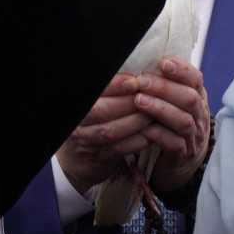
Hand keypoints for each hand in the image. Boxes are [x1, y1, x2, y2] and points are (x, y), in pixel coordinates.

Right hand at [55, 73, 157, 192]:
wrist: (77, 158)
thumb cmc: (90, 122)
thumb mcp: (95, 104)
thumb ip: (108, 92)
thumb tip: (133, 75)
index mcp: (78, 107)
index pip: (95, 93)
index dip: (114, 86)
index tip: (133, 81)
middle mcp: (77, 124)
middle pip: (102, 111)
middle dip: (129, 102)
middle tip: (150, 95)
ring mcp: (87, 143)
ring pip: (113, 130)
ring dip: (136, 120)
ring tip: (155, 111)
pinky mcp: (101, 158)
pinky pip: (122, 148)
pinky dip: (138, 139)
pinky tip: (153, 131)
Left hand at [136, 58, 212, 195]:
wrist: (184, 160)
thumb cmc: (173, 122)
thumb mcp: (175, 100)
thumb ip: (166, 83)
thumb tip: (145, 61)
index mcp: (198, 97)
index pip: (196, 79)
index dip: (182, 70)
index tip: (163, 63)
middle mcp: (200, 115)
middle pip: (190, 99)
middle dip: (165, 88)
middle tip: (141, 81)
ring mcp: (194, 136)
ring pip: (183, 121)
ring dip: (160, 109)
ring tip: (139, 101)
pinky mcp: (184, 154)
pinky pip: (175, 144)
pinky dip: (159, 134)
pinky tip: (144, 128)